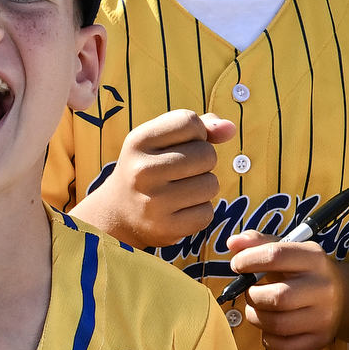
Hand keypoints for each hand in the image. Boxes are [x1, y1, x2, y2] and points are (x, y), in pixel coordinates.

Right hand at [85, 108, 230, 246]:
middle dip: (204, 162)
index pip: (190, 122)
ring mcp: (153, 201)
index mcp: (138, 141)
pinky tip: (180, 210)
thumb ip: (199, 127)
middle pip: (207, 154)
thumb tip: (230, 128)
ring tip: (181, 190)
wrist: (118, 212)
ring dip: (204, 187)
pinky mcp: (165, 228)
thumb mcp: (162, 140)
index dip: (197, 132)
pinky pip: (207, 213)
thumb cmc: (148, 167)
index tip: (181, 144)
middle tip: (182, 171)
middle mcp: (143, 170)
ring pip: (211, 184)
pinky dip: (200, 211)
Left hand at [226, 237, 339, 349]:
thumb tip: (233, 243)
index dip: (248, 260)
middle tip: (250, 292)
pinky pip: (284, 347)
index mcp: (314, 259)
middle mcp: (323, 288)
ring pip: (278, 324)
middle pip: (277, 297)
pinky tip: (269, 328)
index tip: (238, 265)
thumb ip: (260, 243)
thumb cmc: (305, 272)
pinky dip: (268, 340)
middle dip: (252, 296)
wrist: (344, 296)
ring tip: (256, 309)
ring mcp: (324, 317)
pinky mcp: (320, 339)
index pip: (275, 256)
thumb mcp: (290, 250)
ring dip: (256, 317)